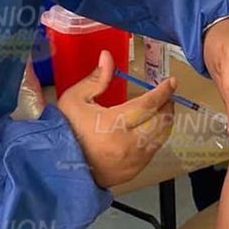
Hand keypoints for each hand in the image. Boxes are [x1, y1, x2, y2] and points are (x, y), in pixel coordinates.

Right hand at [57, 51, 175, 187]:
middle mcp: (128, 143)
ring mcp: (133, 160)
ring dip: (164, 121)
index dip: (163, 91)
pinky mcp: (133, 171)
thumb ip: (97, 78)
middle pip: (161, 120)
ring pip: (161, 137)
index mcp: (114, 123)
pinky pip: (153, 151)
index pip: (149, 104)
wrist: (58, 166)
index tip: (171, 82)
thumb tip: (107, 56)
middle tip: (165, 95)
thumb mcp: (76, 99)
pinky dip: (155, 137)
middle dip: (167, 105)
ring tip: (160, 110)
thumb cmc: (66, 130)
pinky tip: (149, 129)